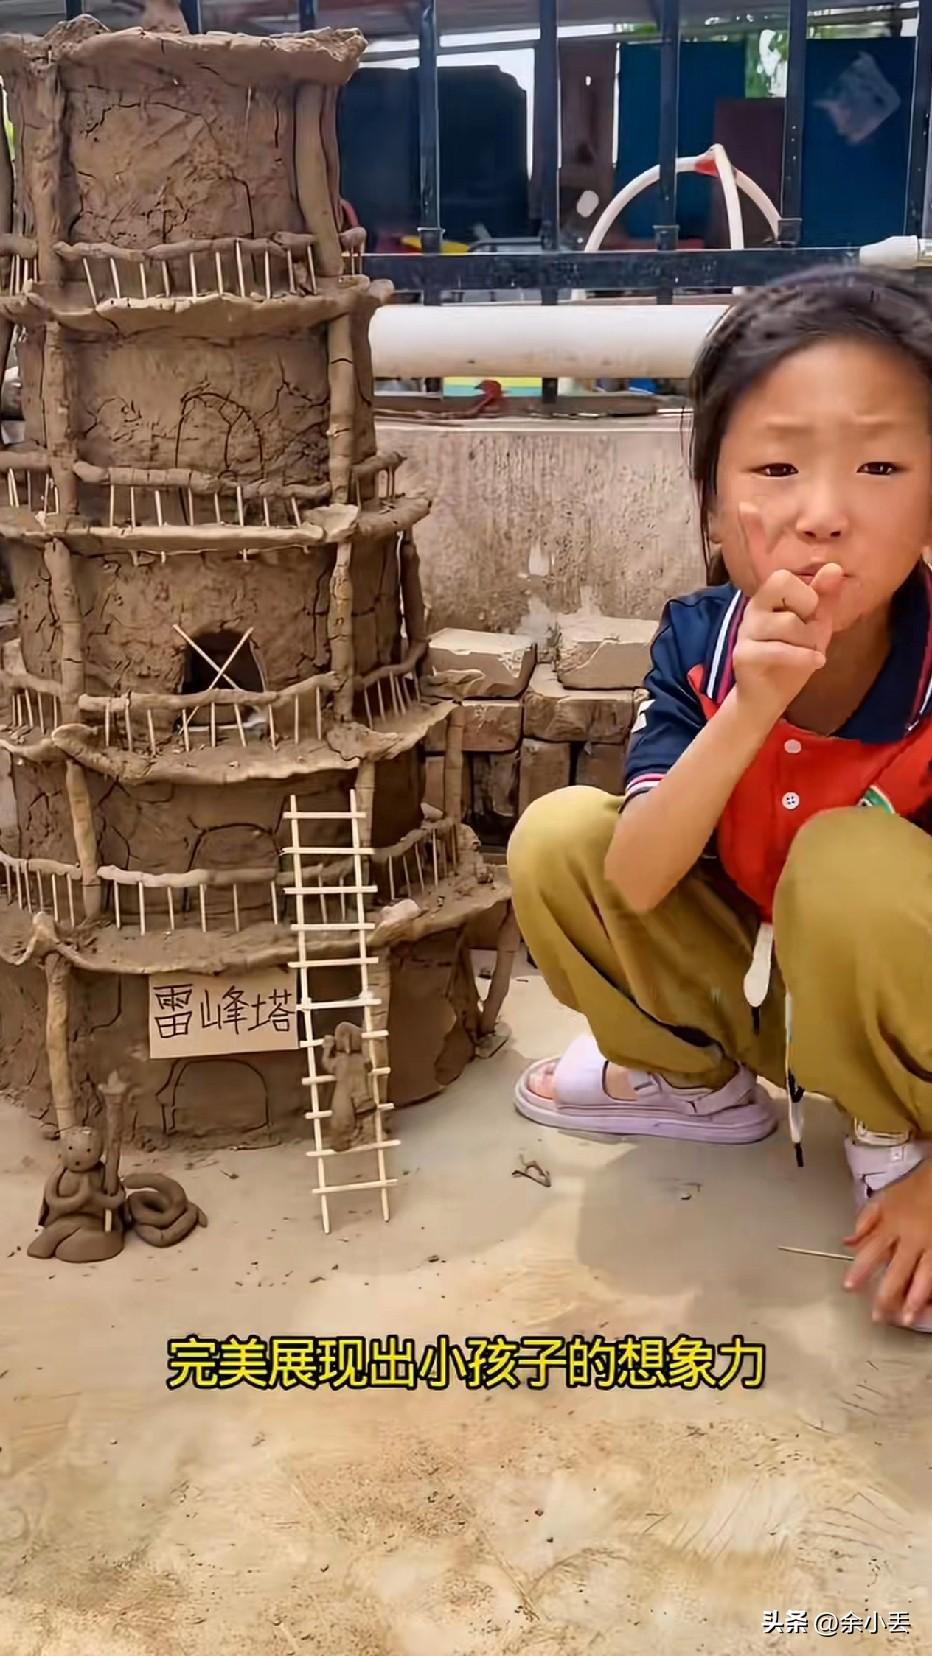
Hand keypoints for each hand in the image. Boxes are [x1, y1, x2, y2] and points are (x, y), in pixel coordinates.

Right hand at [731, 504, 844, 727]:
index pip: (761, 559)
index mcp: (772, 597)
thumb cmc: (794, 656)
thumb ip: (825, 598)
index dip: (754, 534)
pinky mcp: (745, 653)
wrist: (772, 696)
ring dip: (808, 642)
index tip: (747, 507)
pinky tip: (814, 664)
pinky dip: (804, 659)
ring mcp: (747, 630)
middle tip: (808, 621)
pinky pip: (781, 650)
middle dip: (806, 601)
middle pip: (781, 580)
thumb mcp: (817, 625)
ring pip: (788, 623)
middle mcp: (755, 607)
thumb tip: (834, 568)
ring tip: (805, 653)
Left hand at [844, 1159, 931, 1326]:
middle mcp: (912, 1239)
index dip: (860, 1270)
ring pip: (924, 1278)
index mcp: (892, 1226)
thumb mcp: (885, 1198)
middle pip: (897, 1271)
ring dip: (914, 1300)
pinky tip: (929, 1305)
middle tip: (878, 1316)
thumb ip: (865, 1221)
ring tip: (906, 1319)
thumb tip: (847, 1242)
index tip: (849, 1287)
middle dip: (886, 1295)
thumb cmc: (915, 1189)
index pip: (872, 1251)